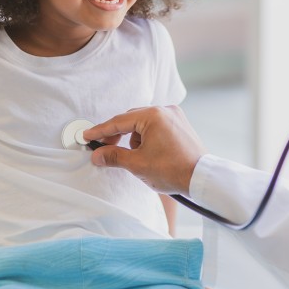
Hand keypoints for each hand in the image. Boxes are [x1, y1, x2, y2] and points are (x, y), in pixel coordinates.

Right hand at [85, 105, 206, 195]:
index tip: (87, 136)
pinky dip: (147, 137)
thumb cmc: (172, 170)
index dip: (101, 130)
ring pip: (144, 123)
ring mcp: (175, 116)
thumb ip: (114, 156)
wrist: (201, 178)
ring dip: (134, 138)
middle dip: (117, 135)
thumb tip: (96, 155)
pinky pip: (156, 126)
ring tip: (135, 157)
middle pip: (131, 120)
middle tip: (103, 148)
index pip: (119, 122)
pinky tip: (147, 153)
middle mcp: (165, 110)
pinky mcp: (180, 124)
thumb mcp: (138, 164)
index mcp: (154, 116)